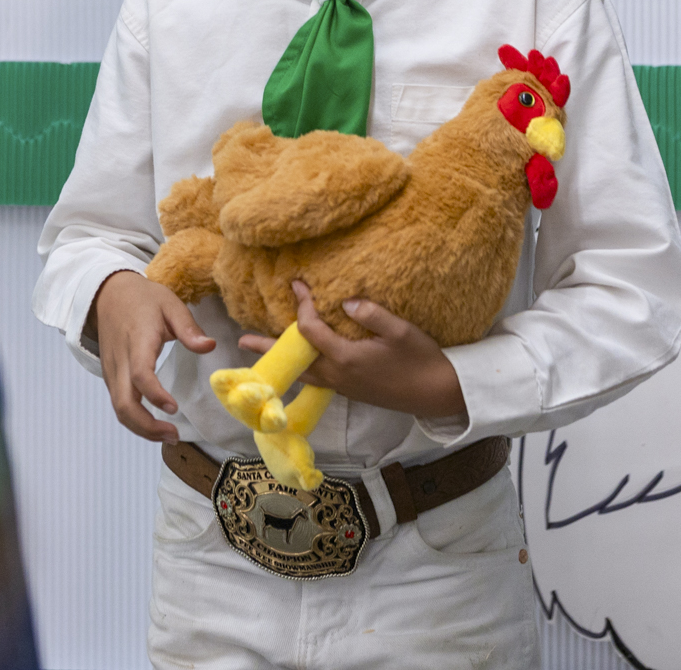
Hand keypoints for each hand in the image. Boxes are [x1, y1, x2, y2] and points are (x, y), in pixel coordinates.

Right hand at [85, 271, 214, 443]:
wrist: (108, 293)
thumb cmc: (142, 299)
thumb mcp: (170, 303)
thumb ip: (189, 327)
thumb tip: (210, 346)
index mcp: (137, 341)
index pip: (140, 374)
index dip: (155, 395)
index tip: (174, 408)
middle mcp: (120, 360)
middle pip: (124, 403)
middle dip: (147, 427)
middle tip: (174, 435)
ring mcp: (111, 370)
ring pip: (119, 409)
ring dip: (141, 429)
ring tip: (168, 435)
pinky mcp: (110, 376)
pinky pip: (118, 404)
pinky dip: (134, 420)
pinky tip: (154, 424)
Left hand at [237, 280, 467, 421]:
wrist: (439, 394)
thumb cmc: (423, 360)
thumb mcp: (402, 331)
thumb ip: (372, 314)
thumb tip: (346, 301)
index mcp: (347, 358)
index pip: (311, 331)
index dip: (301, 307)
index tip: (297, 285)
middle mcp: (339, 375)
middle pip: (295, 361)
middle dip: (268, 348)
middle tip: (242, 341)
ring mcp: (344, 386)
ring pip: (304, 373)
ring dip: (283, 361)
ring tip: (261, 353)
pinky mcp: (352, 391)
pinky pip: (317, 379)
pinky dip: (302, 368)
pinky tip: (302, 361)